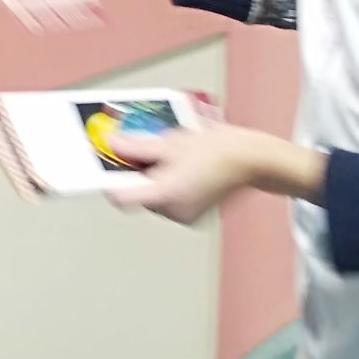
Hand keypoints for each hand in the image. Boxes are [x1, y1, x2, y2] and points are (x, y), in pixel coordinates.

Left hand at [105, 124, 265, 226]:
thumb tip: (113, 146)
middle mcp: (174, 211)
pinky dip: (169, 184)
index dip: (110, 181)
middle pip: (138, 196)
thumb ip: (138, 147)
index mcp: (167, 194)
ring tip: (169, 155)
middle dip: (136, 174)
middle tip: (140, 150)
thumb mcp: (171, 141)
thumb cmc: (218, 148)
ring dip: (154, 178)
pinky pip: (170, 200)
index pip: (122, 198)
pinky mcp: (194, 215)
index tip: (107, 166)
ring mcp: (185, 216)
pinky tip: (181, 166)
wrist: (252, 159)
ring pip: (154, 197)